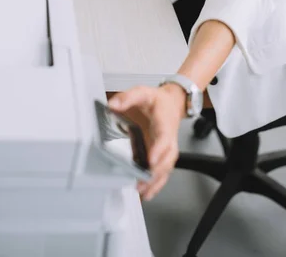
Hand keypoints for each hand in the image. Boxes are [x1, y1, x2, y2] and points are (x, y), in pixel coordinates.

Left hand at [108, 84, 185, 200]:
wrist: (172, 102)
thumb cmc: (158, 100)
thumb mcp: (143, 92)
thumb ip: (128, 97)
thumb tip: (113, 105)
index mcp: (164, 122)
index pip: (164, 137)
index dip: (158, 150)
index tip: (150, 159)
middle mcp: (168, 138)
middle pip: (168, 158)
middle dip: (156, 172)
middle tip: (142, 182)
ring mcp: (166, 148)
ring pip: (166, 168)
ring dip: (156, 182)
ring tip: (143, 192)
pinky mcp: (162, 155)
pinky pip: (162, 171)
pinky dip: (156, 184)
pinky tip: (146, 194)